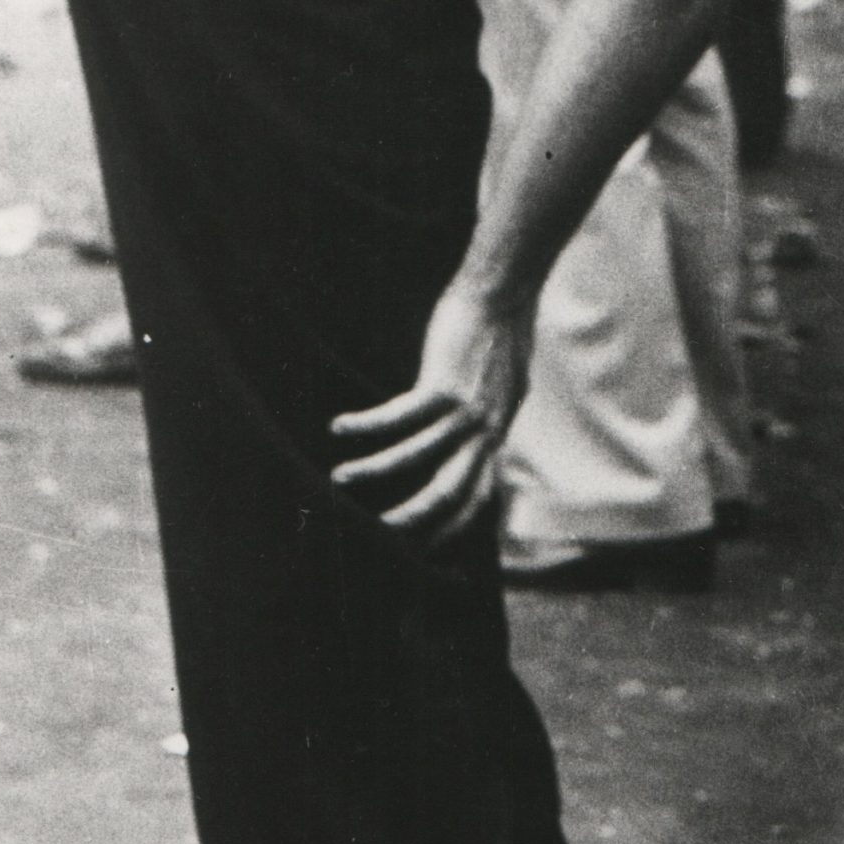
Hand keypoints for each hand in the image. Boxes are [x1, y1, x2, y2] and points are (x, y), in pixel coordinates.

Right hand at [330, 282, 534, 542]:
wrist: (503, 294)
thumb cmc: (496, 338)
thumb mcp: (501, 389)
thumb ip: (488, 419)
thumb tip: (478, 440)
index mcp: (495, 435)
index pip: (479, 498)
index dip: (451, 529)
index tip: (421, 549)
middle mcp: (485, 431)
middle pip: (449, 494)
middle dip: (409, 519)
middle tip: (374, 533)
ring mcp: (467, 410)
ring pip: (415, 458)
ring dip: (374, 472)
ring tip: (339, 479)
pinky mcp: (445, 384)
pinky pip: (400, 418)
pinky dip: (367, 426)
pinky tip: (340, 426)